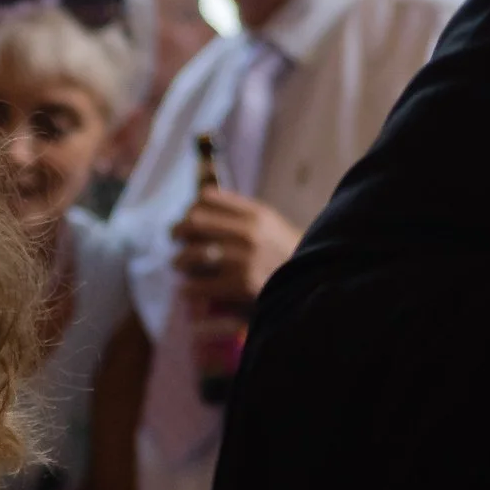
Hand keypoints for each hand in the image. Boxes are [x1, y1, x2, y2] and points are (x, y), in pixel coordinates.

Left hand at [170, 188, 299, 313]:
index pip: (206, 198)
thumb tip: (200, 201)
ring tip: (180, 266)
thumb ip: (239, 212)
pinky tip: (187, 291)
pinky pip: (199, 284)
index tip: (187, 219)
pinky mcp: (242, 284)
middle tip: (175, 241)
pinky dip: (188, 288)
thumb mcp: (269, 223)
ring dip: (179, 261)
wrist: (314, 282)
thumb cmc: (286, 253)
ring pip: (192, 254)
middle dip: (177, 232)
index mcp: (255, 213)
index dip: (190, 209)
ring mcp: (244, 258)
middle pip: (193, 222)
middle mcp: (248, 232)